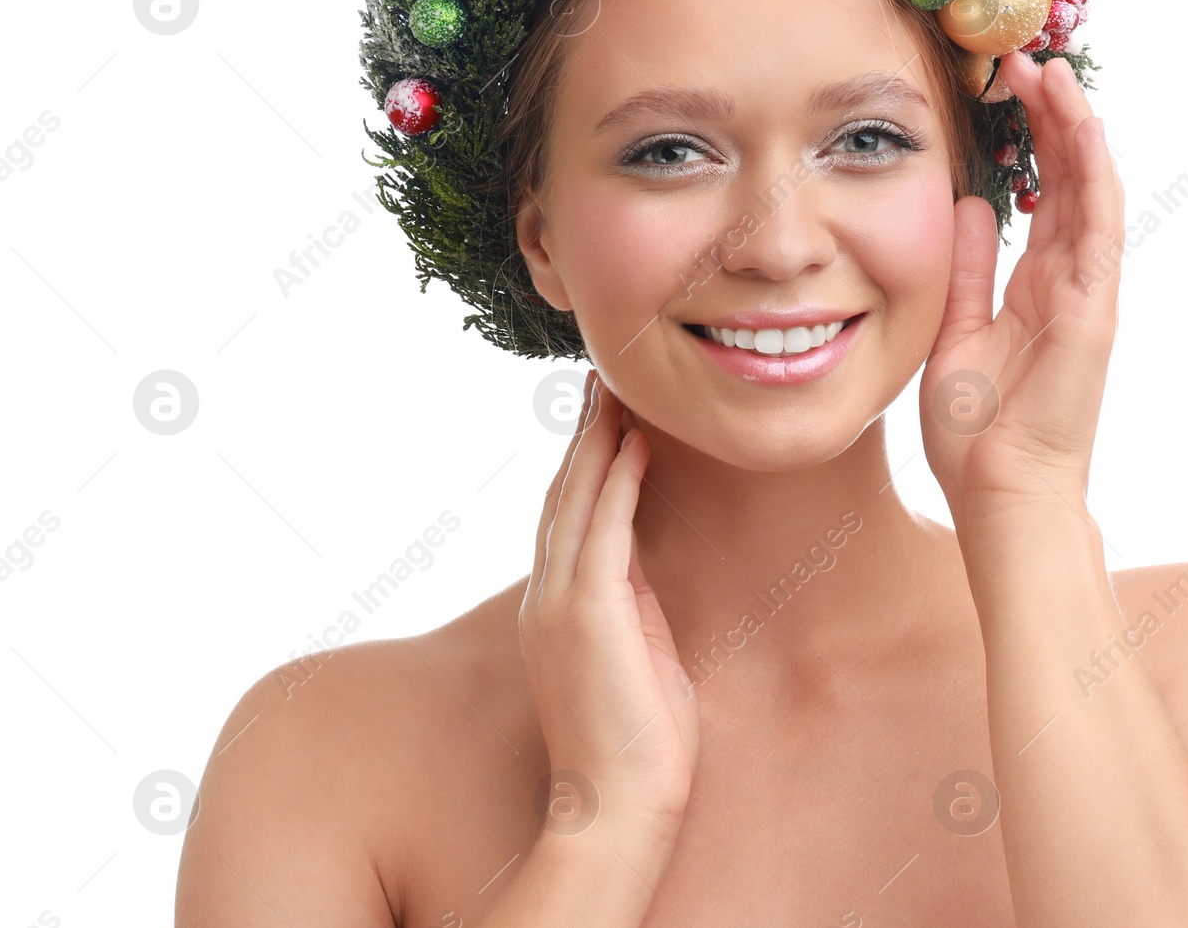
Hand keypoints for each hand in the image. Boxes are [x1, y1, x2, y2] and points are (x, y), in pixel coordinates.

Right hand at [517, 370, 699, 833]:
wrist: (618, 805)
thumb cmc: (637, 740)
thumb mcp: (634, 651)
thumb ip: (629, 601)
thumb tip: (639, 560)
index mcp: (556, 608)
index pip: (566, 518)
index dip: (582, 464)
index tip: (601, 418)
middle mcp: (548, 597)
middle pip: (562, 495)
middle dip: (583, 436)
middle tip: (600, 383)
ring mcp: (562, 603)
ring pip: (576, 500)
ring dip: (598, 441)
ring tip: (616, 393)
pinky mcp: (588, 611)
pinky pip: (604, 527)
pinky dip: (618, 479)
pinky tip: (635, 443)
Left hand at [920, 51, 1124, 516]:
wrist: (1000, 493)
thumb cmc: (978, 430)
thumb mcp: (957, 327)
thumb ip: (966, 267)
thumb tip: (968, 205)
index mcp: (1037, 287)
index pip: (1044, 195)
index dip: (1032, 141)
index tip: (1007, 90)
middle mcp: (1070, 280)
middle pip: (1071, 179)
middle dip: (1053, 117)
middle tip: (1026, 60)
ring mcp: (1089, 291)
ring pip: (1092, 188)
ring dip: (1075, 127)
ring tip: (1050, 70)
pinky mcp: (1095, 306)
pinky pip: (1098, 225)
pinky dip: (1092, 170)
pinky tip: (1079, 122)